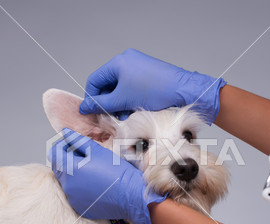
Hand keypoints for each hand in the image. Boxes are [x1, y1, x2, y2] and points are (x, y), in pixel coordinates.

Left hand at [49, 128, 165, 223]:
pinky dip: (80, 187)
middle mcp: (68, 186)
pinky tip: (95, 184)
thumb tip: (66, 133)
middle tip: (83, 155)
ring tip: (92, 170)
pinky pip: (75, 194)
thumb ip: (78, 140)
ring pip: (66, 181)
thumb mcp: (98, 151)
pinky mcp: (80, 207)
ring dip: (74, 174)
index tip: (71, 143)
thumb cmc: (117, 172)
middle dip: (66, 159)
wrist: (131, 195)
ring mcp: (73, 198)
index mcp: (71, 169)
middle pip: (59, 168)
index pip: (54, 154)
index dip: (61, 145)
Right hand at [79, 48, 226, 123]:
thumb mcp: (123, 100)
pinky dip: (130, 99)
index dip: (91, 98)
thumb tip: (84, 107)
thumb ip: (101, 103)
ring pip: (120, 88)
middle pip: (107, 84)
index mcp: (118, 62)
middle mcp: (127, 61)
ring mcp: (139, 66)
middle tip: (110, 116)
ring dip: (120, 103)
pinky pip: (132, 88)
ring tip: (126, 115)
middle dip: (108, 102)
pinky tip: (135, 110)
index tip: (92, 112)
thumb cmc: (155, 91)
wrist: (184, 91)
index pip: (95, 80)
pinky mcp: (148, 74)